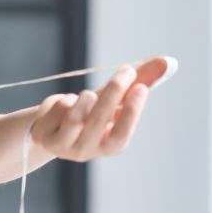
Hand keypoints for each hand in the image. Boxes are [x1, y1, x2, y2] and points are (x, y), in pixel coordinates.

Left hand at [27, 55, 174, 161]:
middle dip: (114, 93)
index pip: (121, 136)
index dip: (132, 114)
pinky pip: (57, 112)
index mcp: (108, 146)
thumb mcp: (115, 99)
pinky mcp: (45, 137)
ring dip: (85, 99)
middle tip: (127, 71)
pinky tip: (66, 103)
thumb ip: (140, 83)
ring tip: (88, 94)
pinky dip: (64, 102)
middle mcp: (87, 150)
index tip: (141, 88)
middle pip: (100, 122)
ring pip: (76, 119)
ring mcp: (64, 146)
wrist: (51, 125)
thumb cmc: (91, 112)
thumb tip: (167, 62)